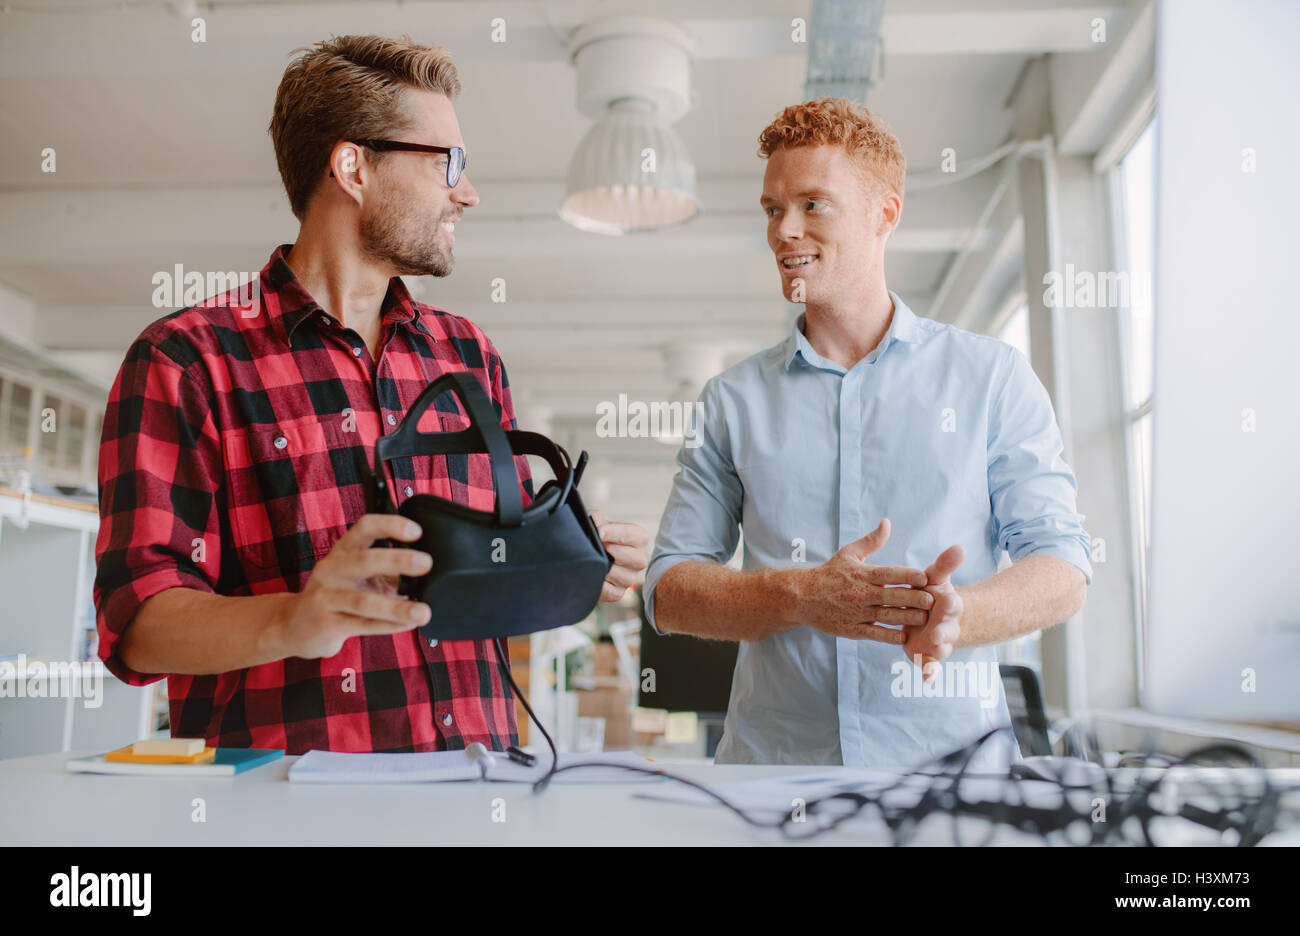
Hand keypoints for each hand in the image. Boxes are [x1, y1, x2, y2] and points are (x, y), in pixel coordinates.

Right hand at [274, 514, 433, 658]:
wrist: (293, 625)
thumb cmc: (335, 595)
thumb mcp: (358, 577)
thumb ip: (389, 574)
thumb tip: (429, 574)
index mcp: (342, 551)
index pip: (365, 527)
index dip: (391, 525)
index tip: (416, 532)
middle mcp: (332, 570)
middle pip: (364, 560)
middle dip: (397, 560)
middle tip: (426, 563)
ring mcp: (326, 597)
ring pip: (363, 601)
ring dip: (396, 607)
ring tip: (423, 612)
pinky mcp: (327, 624)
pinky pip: (363, 625)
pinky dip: (389, 625)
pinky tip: (408, 624)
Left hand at [590, 508, 649, 601]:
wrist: (583, 554)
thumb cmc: (593, 535)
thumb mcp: (595, 521)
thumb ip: (596, 519)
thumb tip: (595, 526)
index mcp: (638, 538)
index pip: (635, 535)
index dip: (617, 533)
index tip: (600, 532)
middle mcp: (639, 559)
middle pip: (636, 559)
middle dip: (614, 553)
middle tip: (599, 549)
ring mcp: (630, 578)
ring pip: (626, 578)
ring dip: (607, 569)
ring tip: (593, 563)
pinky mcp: (618, 593)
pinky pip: (613, 593)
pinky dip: (601, 586)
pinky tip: (592, 576)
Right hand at [794, 519, 933, 641]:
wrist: (802, 597)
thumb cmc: (829, 573)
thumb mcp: (848, 554)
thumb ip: (871, 541)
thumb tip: (887, 523)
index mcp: (861, 574)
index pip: (888, 573)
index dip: (907, 575)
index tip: (925, 576)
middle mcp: (859, 593)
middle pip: (890, 596)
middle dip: (912, 598)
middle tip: (932, 600)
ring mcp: (855, 612)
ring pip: (885, 616)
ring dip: (905, 618)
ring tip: (924, 618)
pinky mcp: (850, 629)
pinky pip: (873, 633)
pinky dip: (888, 636)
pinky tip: (903, 636)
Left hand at [903, 544, 964, 681]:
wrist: (932, 616)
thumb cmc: (931, 592)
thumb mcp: (935, 578)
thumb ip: (945, 565)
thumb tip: (959, 547)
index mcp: (948, 605)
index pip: (951, 604)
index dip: (950, 603)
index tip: (948, 600)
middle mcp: (947, 625)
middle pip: (948, 629)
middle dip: (943, 632)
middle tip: (937, 634)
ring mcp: (939, 641)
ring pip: (941, 648)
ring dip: (937, 652)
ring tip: (932, 654)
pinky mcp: (928, 653)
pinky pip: (930, 665)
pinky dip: (930, 672)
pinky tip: (927, 680)